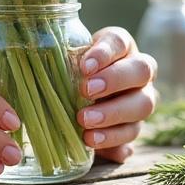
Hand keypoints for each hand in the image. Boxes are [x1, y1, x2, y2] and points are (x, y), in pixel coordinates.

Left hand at [76, 27, 157, 163]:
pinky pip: (131, 137)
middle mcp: (139, 74)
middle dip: (114, 80)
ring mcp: (141, 102)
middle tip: (86, 91)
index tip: (84, 66)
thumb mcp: (68, 62)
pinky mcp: (133, 129)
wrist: (81, 100)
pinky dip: (114, 142)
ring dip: (113, 115)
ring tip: (85, 122)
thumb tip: (41, 56)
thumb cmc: (71, 74)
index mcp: (122, 49)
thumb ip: (63, 58)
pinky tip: (94, 142)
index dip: (105, 52)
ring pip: (142, 106)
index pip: (120, 42)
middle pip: (141, 71)